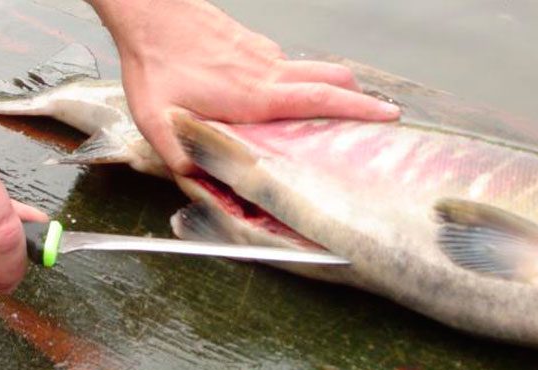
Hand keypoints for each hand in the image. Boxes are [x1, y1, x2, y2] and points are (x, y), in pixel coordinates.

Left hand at [88, 0, 400, 173]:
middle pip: (332, 77)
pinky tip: (278, 97)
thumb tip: (203, 185)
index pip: (321, 98)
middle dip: (360, 97)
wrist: (150, 13)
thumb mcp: (159, 123)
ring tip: (331, 114)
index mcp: (257, 95)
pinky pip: (286, 65)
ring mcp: (264, 55)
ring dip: (329, 89)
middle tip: (377, 116)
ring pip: (311, 70)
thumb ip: (183, 158)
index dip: (359, 108)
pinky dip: (298, 81)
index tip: (387, 115)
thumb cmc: (156, 64)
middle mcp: (270, 71)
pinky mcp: (252, 45)